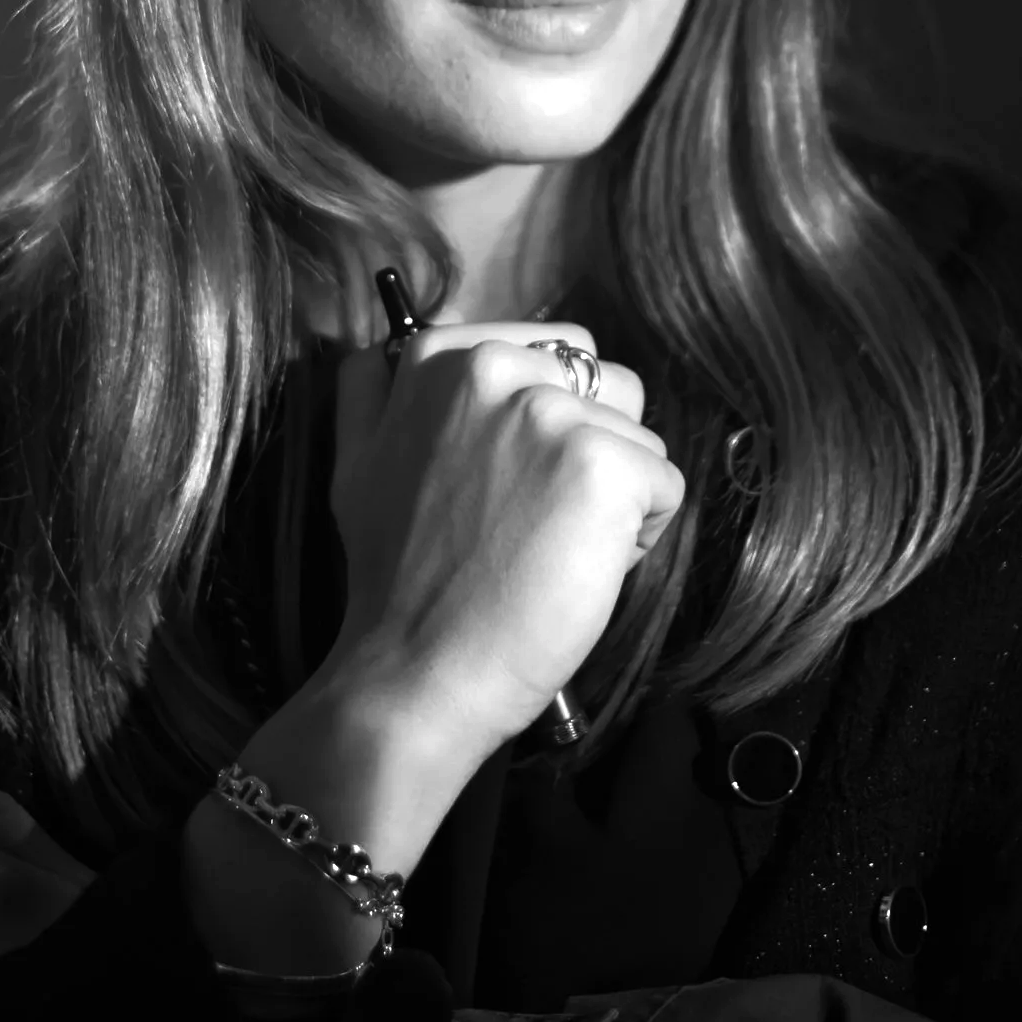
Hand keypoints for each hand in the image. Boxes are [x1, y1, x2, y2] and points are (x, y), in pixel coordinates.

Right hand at [328, 317, 684, 761]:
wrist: (416, 671)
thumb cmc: (393, 580)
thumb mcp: (357, 459)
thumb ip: (381, 392)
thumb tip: (390, 350)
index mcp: (441, 354)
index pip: (552, 350)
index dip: (545, 422)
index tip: (501, 482)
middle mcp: (496, 365)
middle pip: (605, 382)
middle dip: (591, 443)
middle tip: (532, 517)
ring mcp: (552, 414)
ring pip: (637, 436)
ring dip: (615, 492)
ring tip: (552, 546)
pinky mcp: (604, 466)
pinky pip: (663, 485)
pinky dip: (640, 535)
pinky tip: (580, 569)